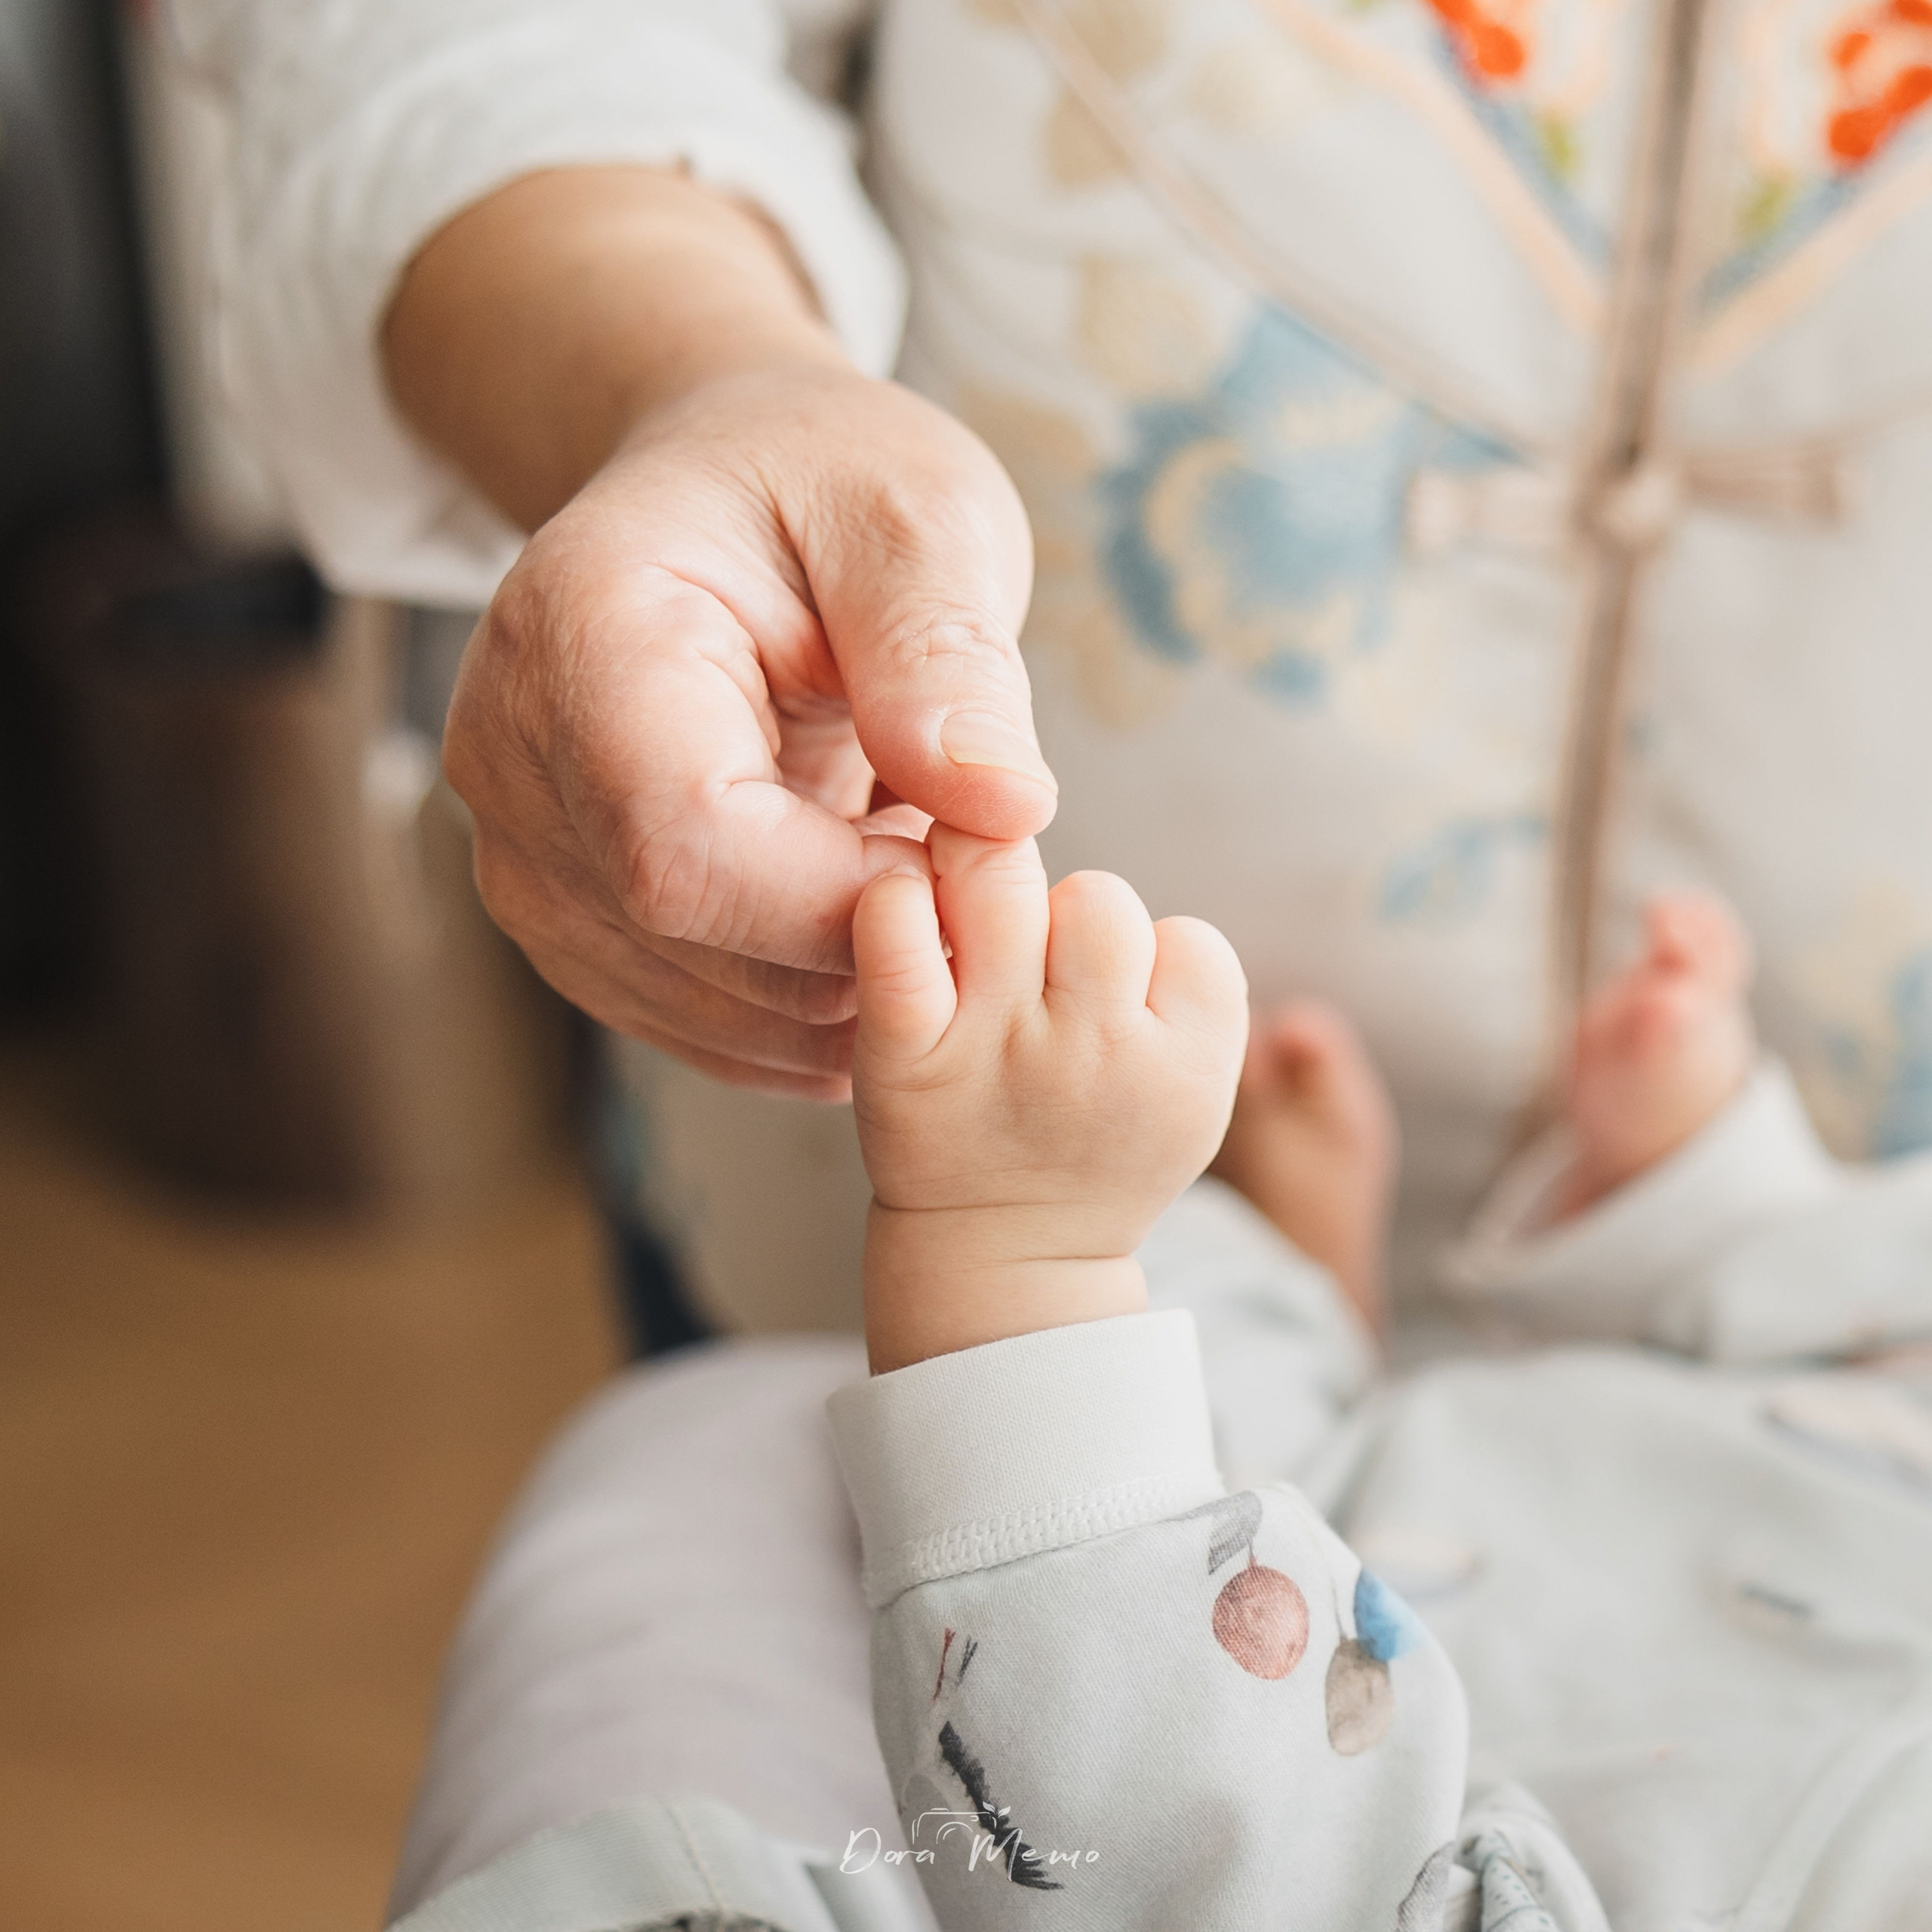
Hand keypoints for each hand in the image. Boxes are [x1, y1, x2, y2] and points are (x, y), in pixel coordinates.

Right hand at [392, 171, 1057, 1096]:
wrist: (724, 501)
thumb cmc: (823, 487)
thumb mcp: (917, 521)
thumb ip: (946, 659)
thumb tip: (1005, 810)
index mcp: (583, 630)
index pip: (685, 845)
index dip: (846, 900)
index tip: (970, 858)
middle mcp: (511, 759)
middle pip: (690, 940)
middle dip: (865, 943)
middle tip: (970, 857)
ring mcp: (523, 856)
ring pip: (701, 1008)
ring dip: (847, 979)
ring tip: (908, 853)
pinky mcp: (568, 923)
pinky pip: (699, 1025)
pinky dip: (813, 1006)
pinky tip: (868, 910)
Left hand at [851, 827, 1248, 1371]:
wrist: (999, 1256)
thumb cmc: (1092, 1150)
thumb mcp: (1187, 1095)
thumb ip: (1182, 994)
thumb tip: (1113, 883)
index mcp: (1187, 1068)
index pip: (1188, 937)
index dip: (1148, 955)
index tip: (1114, 1004)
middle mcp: (1099, 1054)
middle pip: (1099, 898)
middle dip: (1068, 915)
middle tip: (1034, 962)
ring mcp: (1000, 1051)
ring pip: (1006, 878)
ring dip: (985, 882)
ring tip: (972, 928)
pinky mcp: (907, 1055)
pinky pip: (897, 930)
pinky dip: (894, 900)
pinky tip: (900, 911)